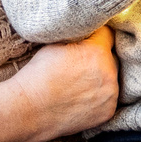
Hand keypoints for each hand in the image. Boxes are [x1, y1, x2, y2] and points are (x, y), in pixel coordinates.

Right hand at [0, 28, 116, 141]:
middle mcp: (109, 73)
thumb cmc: (38, 75)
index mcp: (97, 52)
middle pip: (111, 57)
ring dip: (101, 78)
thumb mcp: (56, 43)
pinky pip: (108, 98)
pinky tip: (81, 97)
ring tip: (78, 83)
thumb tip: (90, 29)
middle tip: (79, 64)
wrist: (29, 109)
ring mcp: (110, 95)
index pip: (107, 34)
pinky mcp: (108, 112)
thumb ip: (79, 35)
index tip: (86, 41)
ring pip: (111, 78)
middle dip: (99, 58)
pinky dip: (99, 97)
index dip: (95, 36)